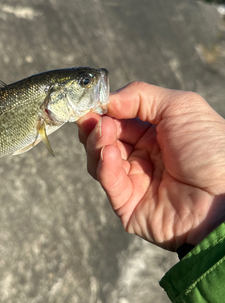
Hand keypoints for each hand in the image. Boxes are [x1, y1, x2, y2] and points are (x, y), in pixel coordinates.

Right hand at [77, 82, 224, 250]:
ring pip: (100, 161)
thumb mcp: (180, 106)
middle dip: (95, 127)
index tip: (90, 103)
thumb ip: (140, 96)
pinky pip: (110, 184)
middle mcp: (143, 157)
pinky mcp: (129, 206)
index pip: (117, 120)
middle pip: (103, 140)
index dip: (102, 111)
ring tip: (104, 133)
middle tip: (92, 119)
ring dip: (97, 144)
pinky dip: (105, 166)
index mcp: (154, 134)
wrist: (224, 197)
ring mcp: (135, 182)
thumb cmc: (211, 149)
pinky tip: (110, 153)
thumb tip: (106, 99)